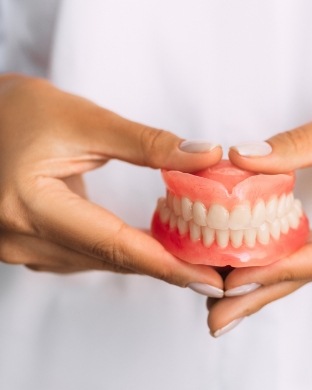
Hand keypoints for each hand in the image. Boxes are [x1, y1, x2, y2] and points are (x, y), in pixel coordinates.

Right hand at [0, 74, 223, 290]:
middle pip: (109, 259)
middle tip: (214, 271)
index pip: (114, 244)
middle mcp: (19, 238)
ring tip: (191, 257)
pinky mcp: (24, 246)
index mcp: (29, 204)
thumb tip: (206, 157)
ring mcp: (17, 248)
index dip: (167, 264)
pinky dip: (119, 252)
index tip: (210, 278)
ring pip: (98, 262)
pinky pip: (83, 257)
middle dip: (165, 266)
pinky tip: (147, 245)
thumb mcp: (85, 120)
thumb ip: (148, 143)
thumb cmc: (20, 111)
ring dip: (144, 260)